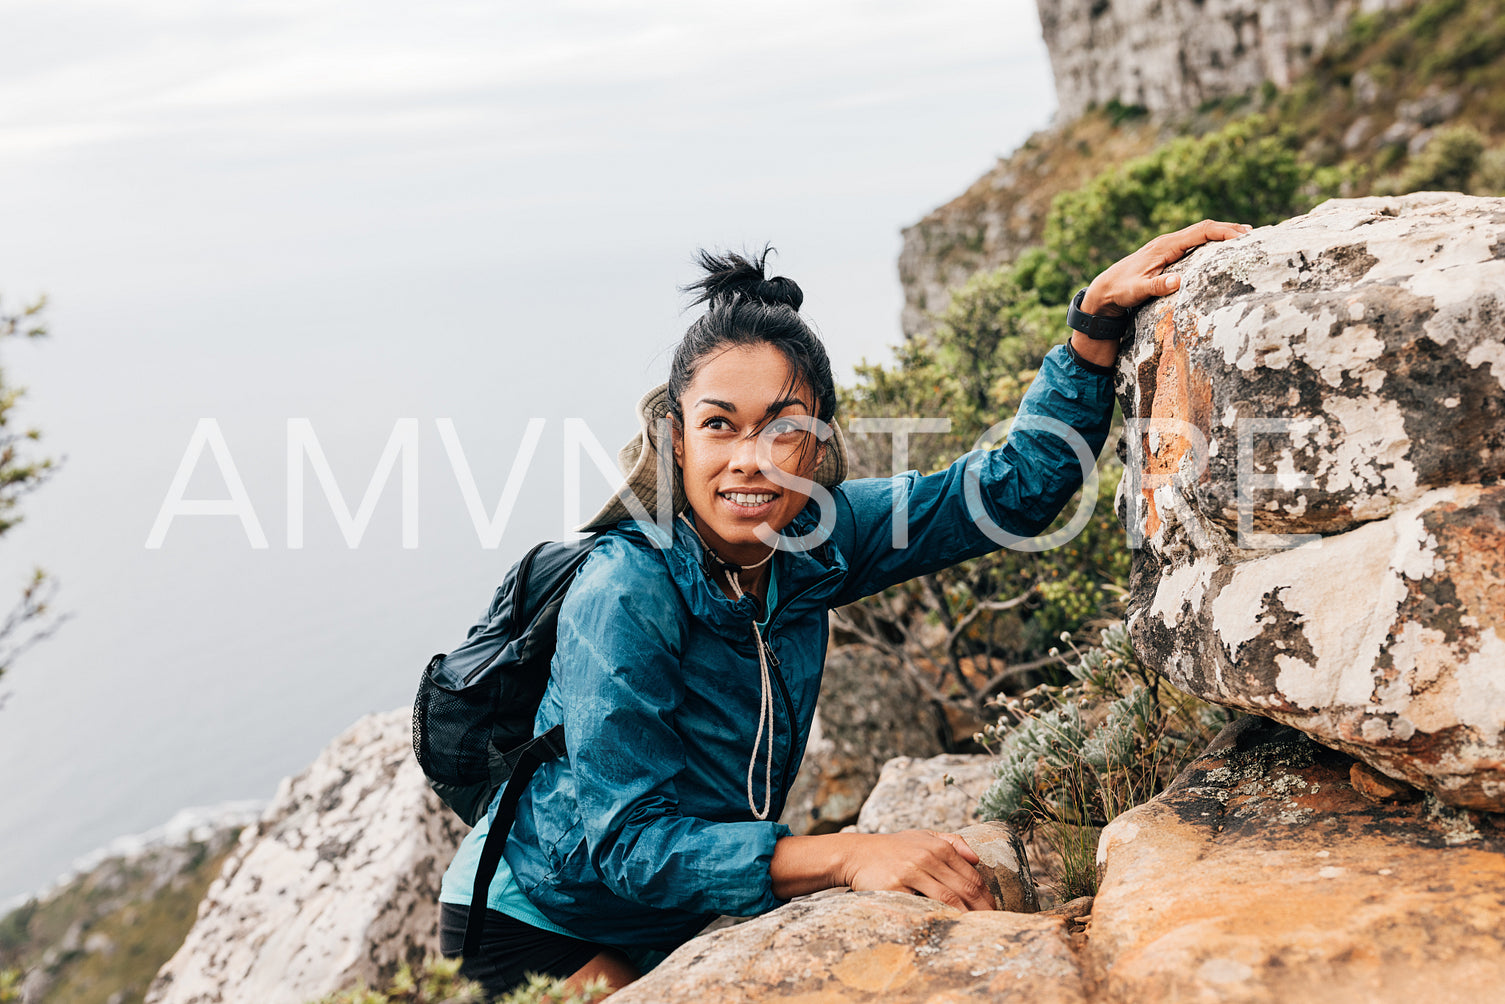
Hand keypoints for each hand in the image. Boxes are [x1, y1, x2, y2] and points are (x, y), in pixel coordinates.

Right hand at [840, 830, 993, 911]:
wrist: (855, 854)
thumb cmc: (892, 848)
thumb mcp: (922, 835)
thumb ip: (951, 841)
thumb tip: (976, 859)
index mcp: (938, 846)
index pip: (972, 875)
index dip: (986, 897)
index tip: (993, 912)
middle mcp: (927, 857)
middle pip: (965, 888)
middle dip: (982, 910)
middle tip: (992, 926)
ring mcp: (911, 871)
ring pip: (949, 898)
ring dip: (965, 916)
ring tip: (975, 930)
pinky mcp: (896, 887)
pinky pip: (923, 905)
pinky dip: (938, 917)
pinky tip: (948, 926)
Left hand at [1081, 219, 1252, 316]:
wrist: (1104, 289)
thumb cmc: (1121, 290)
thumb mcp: (1138, 290)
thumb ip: (1157, 286)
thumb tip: (1178, 281)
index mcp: (1165, 246)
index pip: (1200, 231)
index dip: (1223, 232)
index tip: (1243, 237)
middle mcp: (1168, 242)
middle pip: (1204, 228)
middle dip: (1228, 228)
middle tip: (1253, 233)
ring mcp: (1167, 246)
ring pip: (1200, 233)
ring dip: (1221, 233)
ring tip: (1245, 237)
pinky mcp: (1167, 253)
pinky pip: (1194, 241)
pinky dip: (1211, 241)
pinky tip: (1222, 248)